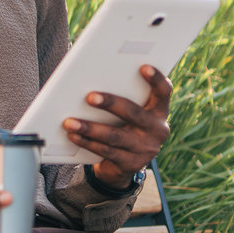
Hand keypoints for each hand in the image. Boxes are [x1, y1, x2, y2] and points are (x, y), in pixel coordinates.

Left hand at [64, 64, 172, 191]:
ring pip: (115, 135)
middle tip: (89, 97)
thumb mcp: (130, 113)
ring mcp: (146, 149)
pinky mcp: (132, 164)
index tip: (143, 67)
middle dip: (110, 103)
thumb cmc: (124, 126)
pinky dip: (87, 142)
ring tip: (70, 121)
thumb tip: (92, 78)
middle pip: (133, 113)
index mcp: (159, 111)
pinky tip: (73, 135)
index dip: (156, 79)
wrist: (125, 164)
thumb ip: (124, 96)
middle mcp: (157, 130)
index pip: (163, 92)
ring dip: (90, 128)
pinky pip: (106, 151)